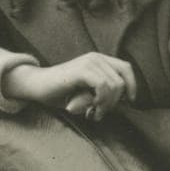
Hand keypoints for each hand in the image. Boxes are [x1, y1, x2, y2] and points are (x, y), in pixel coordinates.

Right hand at [4, 53, 136, 120]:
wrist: (37, 86)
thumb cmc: (61, 92)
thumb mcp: (87, 93)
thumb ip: (105, 93)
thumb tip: (125, 100)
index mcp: (98, 60)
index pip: (126, 68)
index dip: (132, 86)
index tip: (128, 102)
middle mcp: (96, 57)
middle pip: (122, 80)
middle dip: (115, 101)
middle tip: (99, 112)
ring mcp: (89, 62)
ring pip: (114, 85)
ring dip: (107, 104)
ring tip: (93, 112)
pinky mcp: (82, 70)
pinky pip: (103, 86)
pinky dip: (101, 100)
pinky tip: (90, 107)